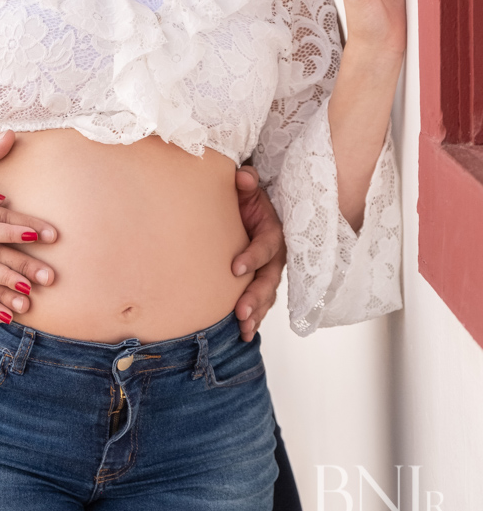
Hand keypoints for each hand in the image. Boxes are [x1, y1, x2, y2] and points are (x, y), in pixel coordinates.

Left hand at [231, 164, 285, 342]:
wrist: (244, 205)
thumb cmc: (243, 196)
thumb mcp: (246, 186)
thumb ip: (246, 181)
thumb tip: (242, 177)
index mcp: (273, 230)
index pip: (266, 245)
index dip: (253, 256)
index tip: (235, 268)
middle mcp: (275, 254)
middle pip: (270, 278)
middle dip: (256, 296)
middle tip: (240, 311)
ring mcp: (269, 270)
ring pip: (267, 295)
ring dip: (256, 312)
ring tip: (242, 328)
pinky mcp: (260, 281)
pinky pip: (261, 303)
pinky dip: (254, 318)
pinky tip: (243, 333)